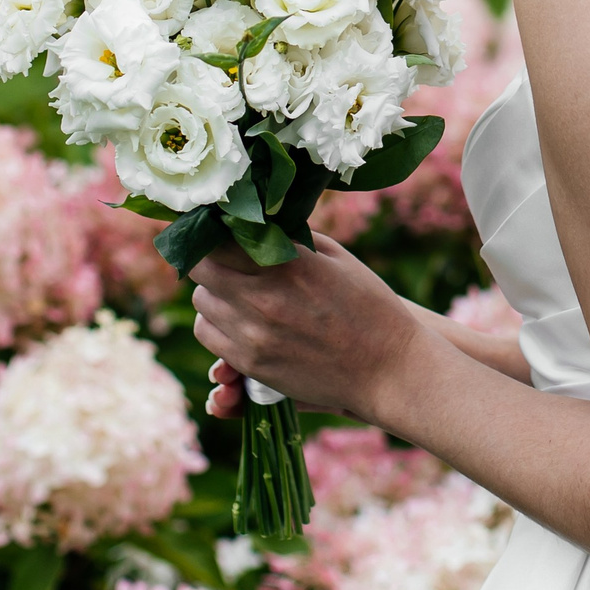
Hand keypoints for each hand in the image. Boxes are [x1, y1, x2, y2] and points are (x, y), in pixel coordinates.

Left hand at [188, 235, 421, 423]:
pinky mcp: (252, 364)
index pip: (219, 237)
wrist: (388, 368)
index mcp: (287, 264)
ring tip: (237, 291)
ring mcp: (254, 335)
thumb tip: (255, 221)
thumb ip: (291, 237)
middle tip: (225, 258)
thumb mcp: (336, 257)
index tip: (215, 225)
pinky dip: (217, 324)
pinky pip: (210, 337)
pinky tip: (241, 319)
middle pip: (201, 270)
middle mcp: (263, 298)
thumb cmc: (370, 306)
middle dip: (209, 260)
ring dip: (213, 293)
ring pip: (202, 304)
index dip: (211, 229)